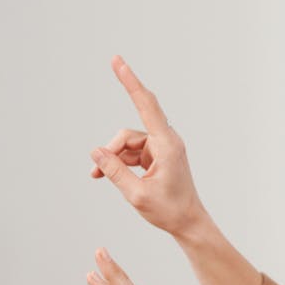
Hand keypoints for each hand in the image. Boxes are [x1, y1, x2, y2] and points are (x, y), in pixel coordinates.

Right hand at [89, 55, 205, 236]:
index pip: (146, 105)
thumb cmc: (169, 210)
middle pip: (129, 133)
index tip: (117, 61)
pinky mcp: (158, 156)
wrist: (188, 223)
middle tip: (99, 156)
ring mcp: (162, 148)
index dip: (130, 81)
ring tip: (99, 177)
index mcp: (167, 145)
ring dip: (113, 159)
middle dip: (112, 148)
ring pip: (127, 144)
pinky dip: (119, 162)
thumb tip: (96, 152)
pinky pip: (132, 153)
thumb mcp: (137, 194)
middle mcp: (167, 141)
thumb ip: (114, 171)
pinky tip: (103, 175)